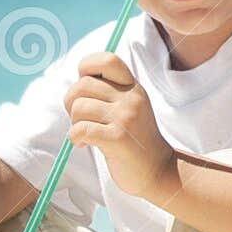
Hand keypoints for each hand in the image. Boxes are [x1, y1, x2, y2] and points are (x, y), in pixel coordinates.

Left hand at [63, 51, 175, 200]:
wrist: (159, 171)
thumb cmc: (135, 141)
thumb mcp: (129, 108)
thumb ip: (109, 92)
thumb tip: (75, 87)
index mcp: (132, 87)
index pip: (106, 60)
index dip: (86, 69)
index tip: (87, 90)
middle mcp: (131, 98)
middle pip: (81, 85)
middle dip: (71, 103)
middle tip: (81, 119)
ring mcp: (126, 118)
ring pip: (78, 107)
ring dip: (74, 123)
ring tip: (87, 134)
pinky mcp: (118, 139)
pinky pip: (80, 129)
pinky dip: (75, 138)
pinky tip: (85, 144)